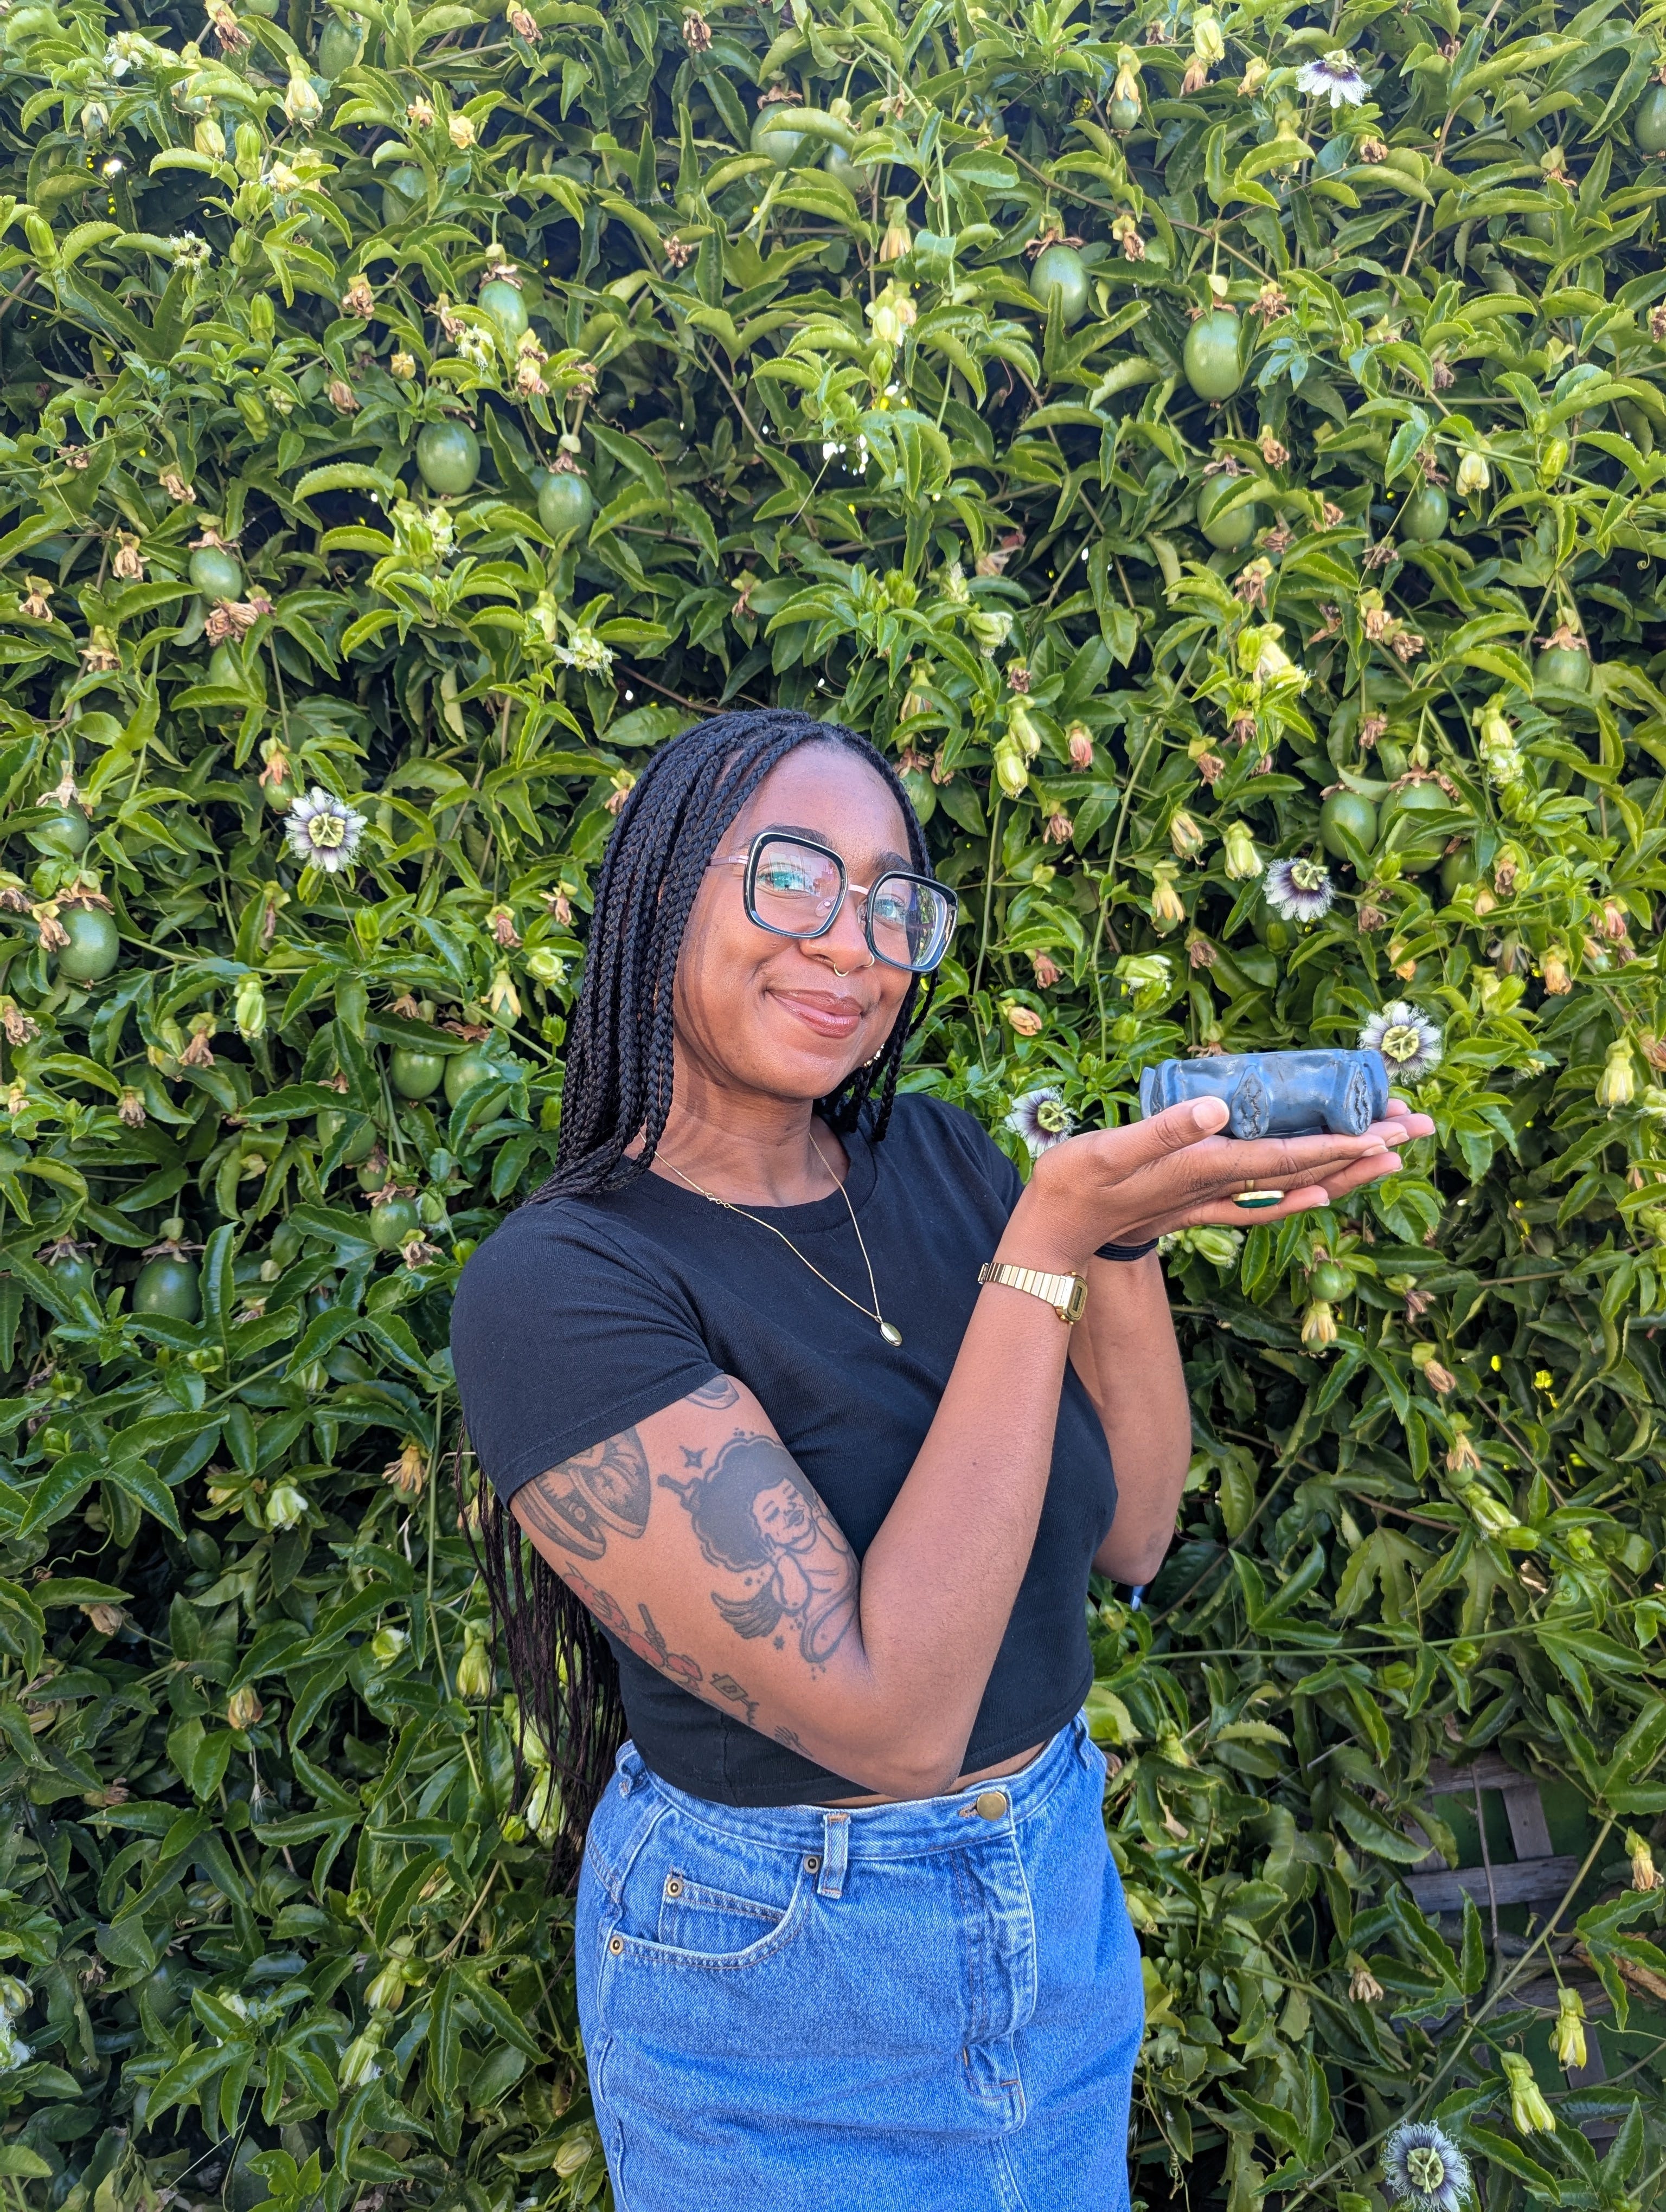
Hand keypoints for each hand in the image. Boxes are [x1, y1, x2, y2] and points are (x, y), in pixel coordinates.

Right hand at [1013, 1094, 1433, 1265]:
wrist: (1053, 1235)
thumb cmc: (1074, 1185)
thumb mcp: (1111, 1149)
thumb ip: (1166, 1130)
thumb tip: (1222, 1109)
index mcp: (1207, 1168)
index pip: (1289, 1154)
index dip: (1342, 1141)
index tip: (1389, 1128)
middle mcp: (1220, 1186)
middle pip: (1306, 1167)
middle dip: (1364, 1148)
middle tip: (1418, 1127)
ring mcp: (1213, 1199)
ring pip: (1294, 1185)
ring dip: (1345, 1168)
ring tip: (1391, 1152)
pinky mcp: (1199, 1205)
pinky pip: (1263, 1202)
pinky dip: (1298, 1195)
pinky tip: (1321, 1189)